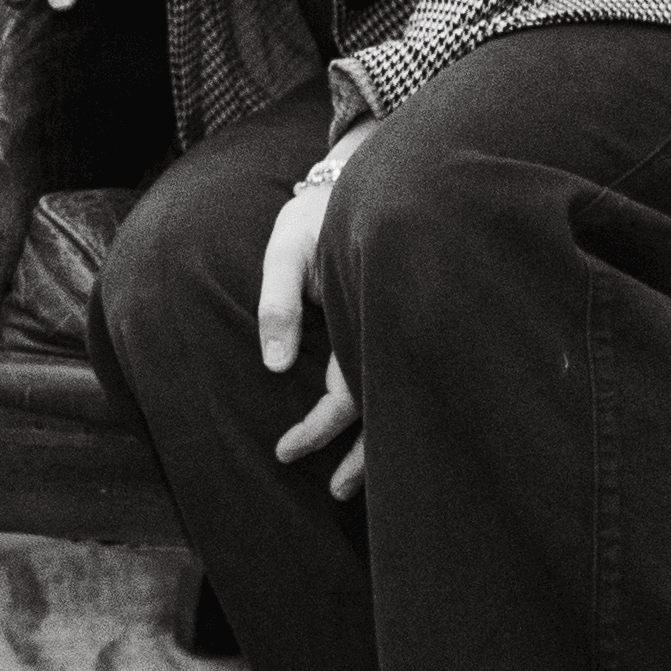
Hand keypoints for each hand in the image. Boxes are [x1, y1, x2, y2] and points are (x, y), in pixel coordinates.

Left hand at [259, 120, 378, 495]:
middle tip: (333, 494)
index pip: (347, 398)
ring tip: (348, 487)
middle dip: (361, 460)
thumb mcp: (288, 246)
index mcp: (365, 317)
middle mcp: (386, 332)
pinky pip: (390, 378)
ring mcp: (392, 330)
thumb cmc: (321, 212)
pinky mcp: (389, 325)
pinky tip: (374, 439)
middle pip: (382, 412)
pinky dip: (384, 414)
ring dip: (375, 446)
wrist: (367, 176)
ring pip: (394, 402)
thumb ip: (279, 302)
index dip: (318, 431)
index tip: (285, 452)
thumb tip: (276, 368)